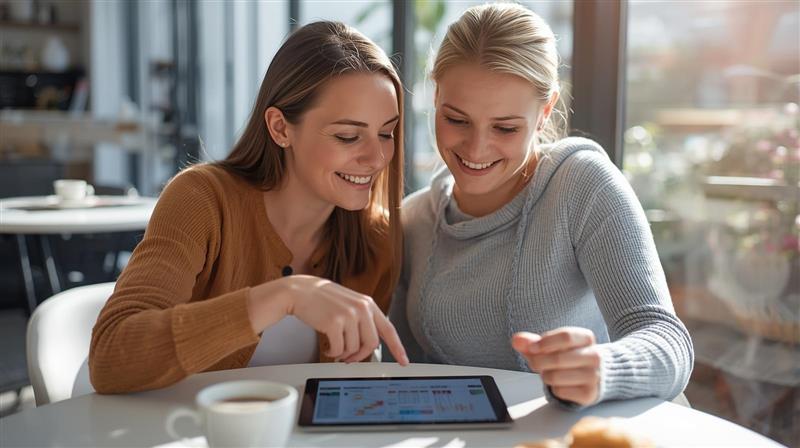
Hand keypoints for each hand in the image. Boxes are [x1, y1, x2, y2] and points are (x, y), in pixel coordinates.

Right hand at [248, 275, 408, 364]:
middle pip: (371, 344)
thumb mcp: (349, 303)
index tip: (403, 361)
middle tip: (350, 357)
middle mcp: (361, 308)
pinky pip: (338, 349)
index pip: (388, 329)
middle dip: (361, 355)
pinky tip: (327, 346)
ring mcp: (348, 315)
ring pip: (354, 348)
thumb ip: (363, 318)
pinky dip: (333, 353)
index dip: (398, 348)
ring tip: (335, 347)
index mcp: (368, 304)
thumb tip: (370, 343)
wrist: (300, 291)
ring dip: (344, 354)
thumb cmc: (323, 299)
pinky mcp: (334, 323)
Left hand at [511, 327, 600, 405]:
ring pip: (555, 376)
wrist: (592, 376)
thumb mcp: (552, 345)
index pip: (566, 336)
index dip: (545, 342)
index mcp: (586, 338)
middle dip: (538, 362)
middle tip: (534, 363)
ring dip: (545, 375)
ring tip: (548, 372)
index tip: (532, 348)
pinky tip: (560, 383)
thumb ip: (532, 342)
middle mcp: (594, 356)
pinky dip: (554, 388)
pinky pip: (560, 391)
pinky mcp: (589, 393)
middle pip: (558, 358)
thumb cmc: (568, 356)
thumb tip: (516, 340)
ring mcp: (593, 375)